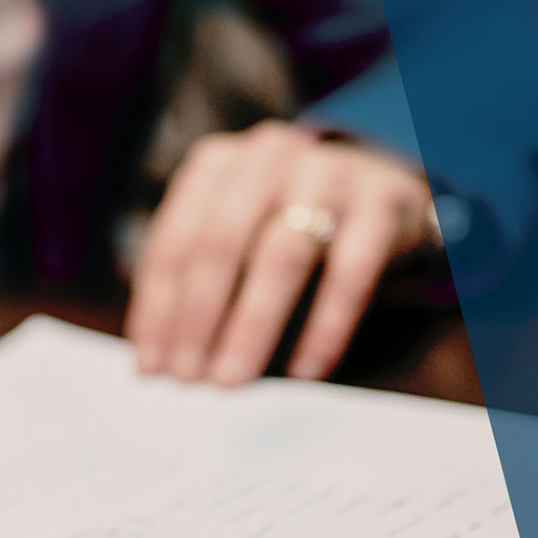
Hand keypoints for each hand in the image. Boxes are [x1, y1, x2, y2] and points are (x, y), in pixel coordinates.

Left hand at [126, 121, 434, 385]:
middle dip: (198, 316)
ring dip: (252, 325)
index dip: (158, 307)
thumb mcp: (237, 234)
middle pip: (223, 241)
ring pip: (283, 254)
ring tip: (232, 381)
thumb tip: (153, 364)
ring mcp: (329, 174)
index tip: (152, 368)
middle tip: (190, 379)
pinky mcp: (382, 203)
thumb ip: (196, 285)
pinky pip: (351, 271)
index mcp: (219, 164)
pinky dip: (326, 326)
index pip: (176, 239)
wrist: (385, 191)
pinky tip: (305, 371)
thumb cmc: (291, 225)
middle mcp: (270, 156)